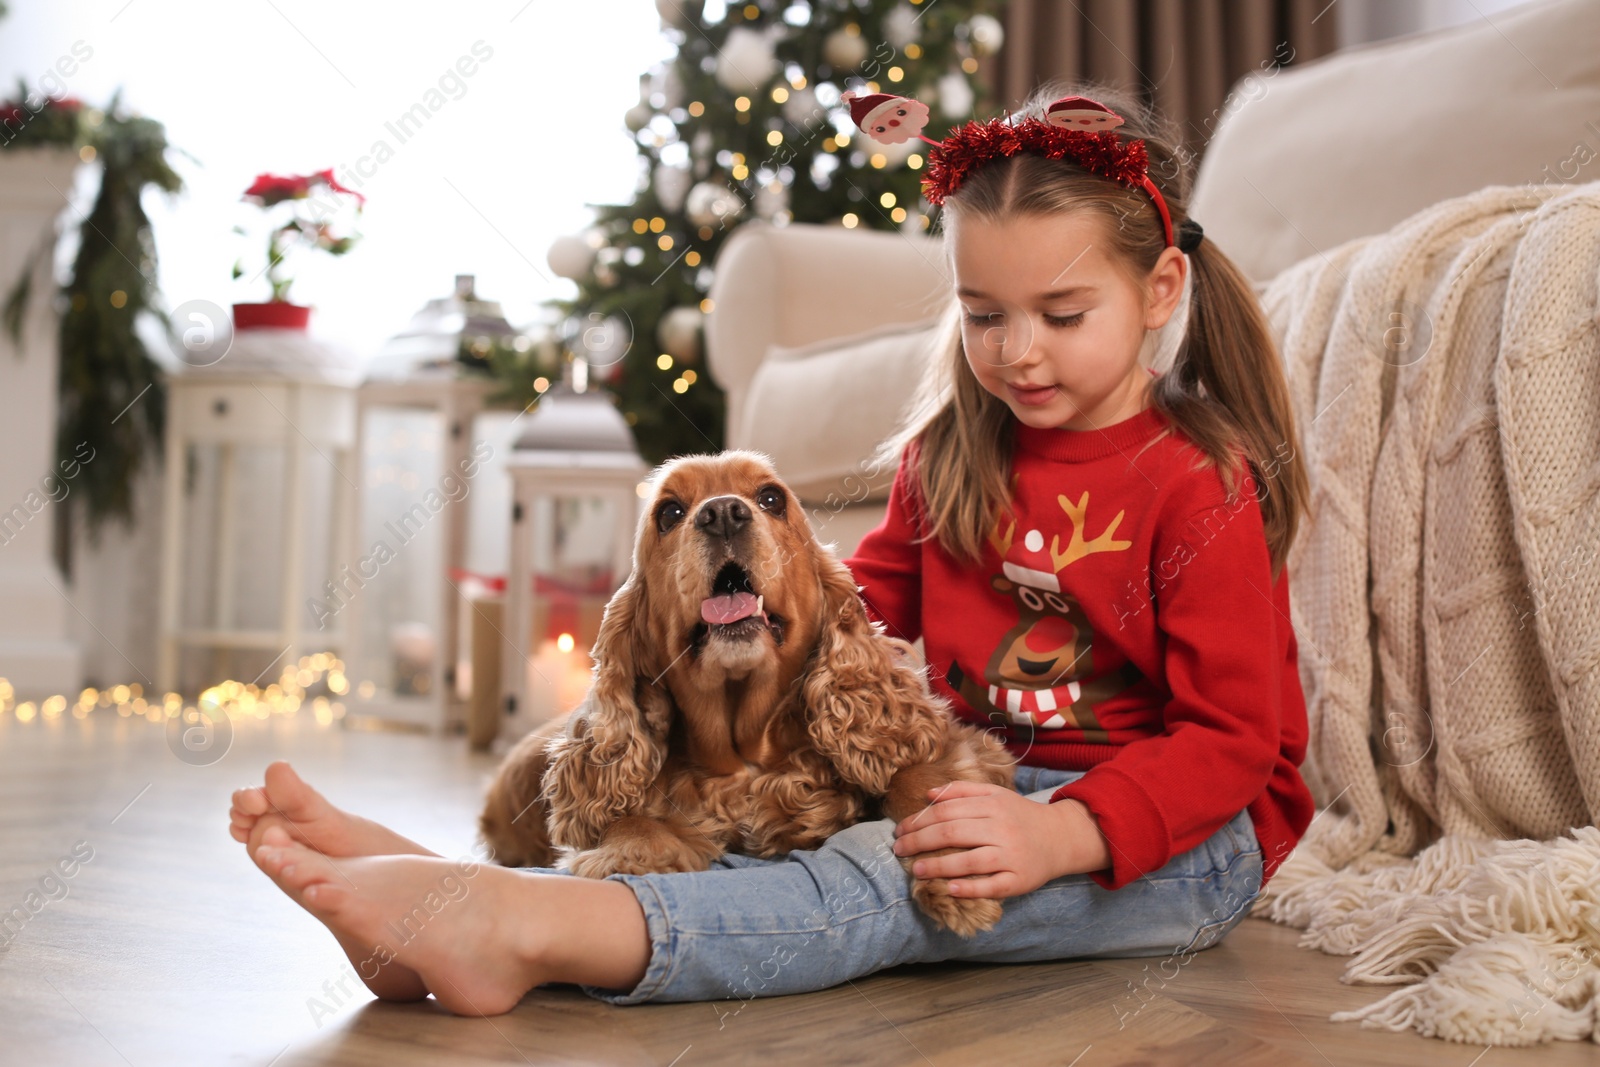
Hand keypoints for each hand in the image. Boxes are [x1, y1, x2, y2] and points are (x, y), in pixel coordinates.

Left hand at [890, 781, 1111, 898]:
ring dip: (938, 866)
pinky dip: (969, 888)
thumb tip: (927, 794)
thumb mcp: (995, 794)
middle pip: (952, 833)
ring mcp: (1011, 856)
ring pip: (969, 861)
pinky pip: (991, 886)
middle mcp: (1001, 829)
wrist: (1060, 837)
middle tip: (898, 849)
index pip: (946, 811)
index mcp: (992, 805)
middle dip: (919, 841)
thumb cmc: (1019, 816)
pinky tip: (948, 888)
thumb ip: (962, 790)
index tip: (900, 829)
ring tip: (916, 869)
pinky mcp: (1019, 880)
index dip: (919, 820)